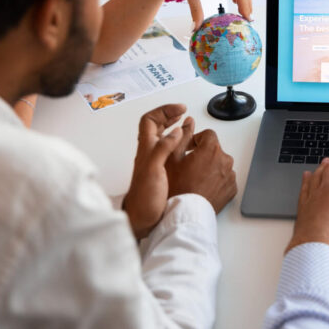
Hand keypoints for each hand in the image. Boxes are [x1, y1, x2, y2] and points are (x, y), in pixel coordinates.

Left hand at [123, 104, 185, 239]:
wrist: (141, 218)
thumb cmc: (144, 197)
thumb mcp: (154, 169)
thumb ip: (163, 148)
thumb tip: (176, 131)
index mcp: (146, 148)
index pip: (150, 120)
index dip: (164, 111)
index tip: (180, 110)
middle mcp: (149, 152)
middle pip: (156, 125)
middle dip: (169, 115)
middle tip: (182, 112)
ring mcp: (154, 161)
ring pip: (163, 137)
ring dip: (174, 128)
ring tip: (186, 124)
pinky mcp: (161, 171)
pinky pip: (169, 150)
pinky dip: (178, 143)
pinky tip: (186, 146)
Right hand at [164, 119, 236, 213]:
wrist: (186, 213)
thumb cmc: (177, 188)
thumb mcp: (172, 158)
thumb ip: (182, 136)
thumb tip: (188, 123)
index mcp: (211, 149)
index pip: (208, 134)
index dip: (196, 140)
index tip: (189, 149)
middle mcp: (225, 160)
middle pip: (214, 149)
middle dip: (203, 154)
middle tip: (188, 166)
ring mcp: (230, 175)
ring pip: (220, 164)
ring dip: (210, 167)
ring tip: (195, 178)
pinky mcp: (232, 189)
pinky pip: (224, 178)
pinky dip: (216, 180)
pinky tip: (203, 186)